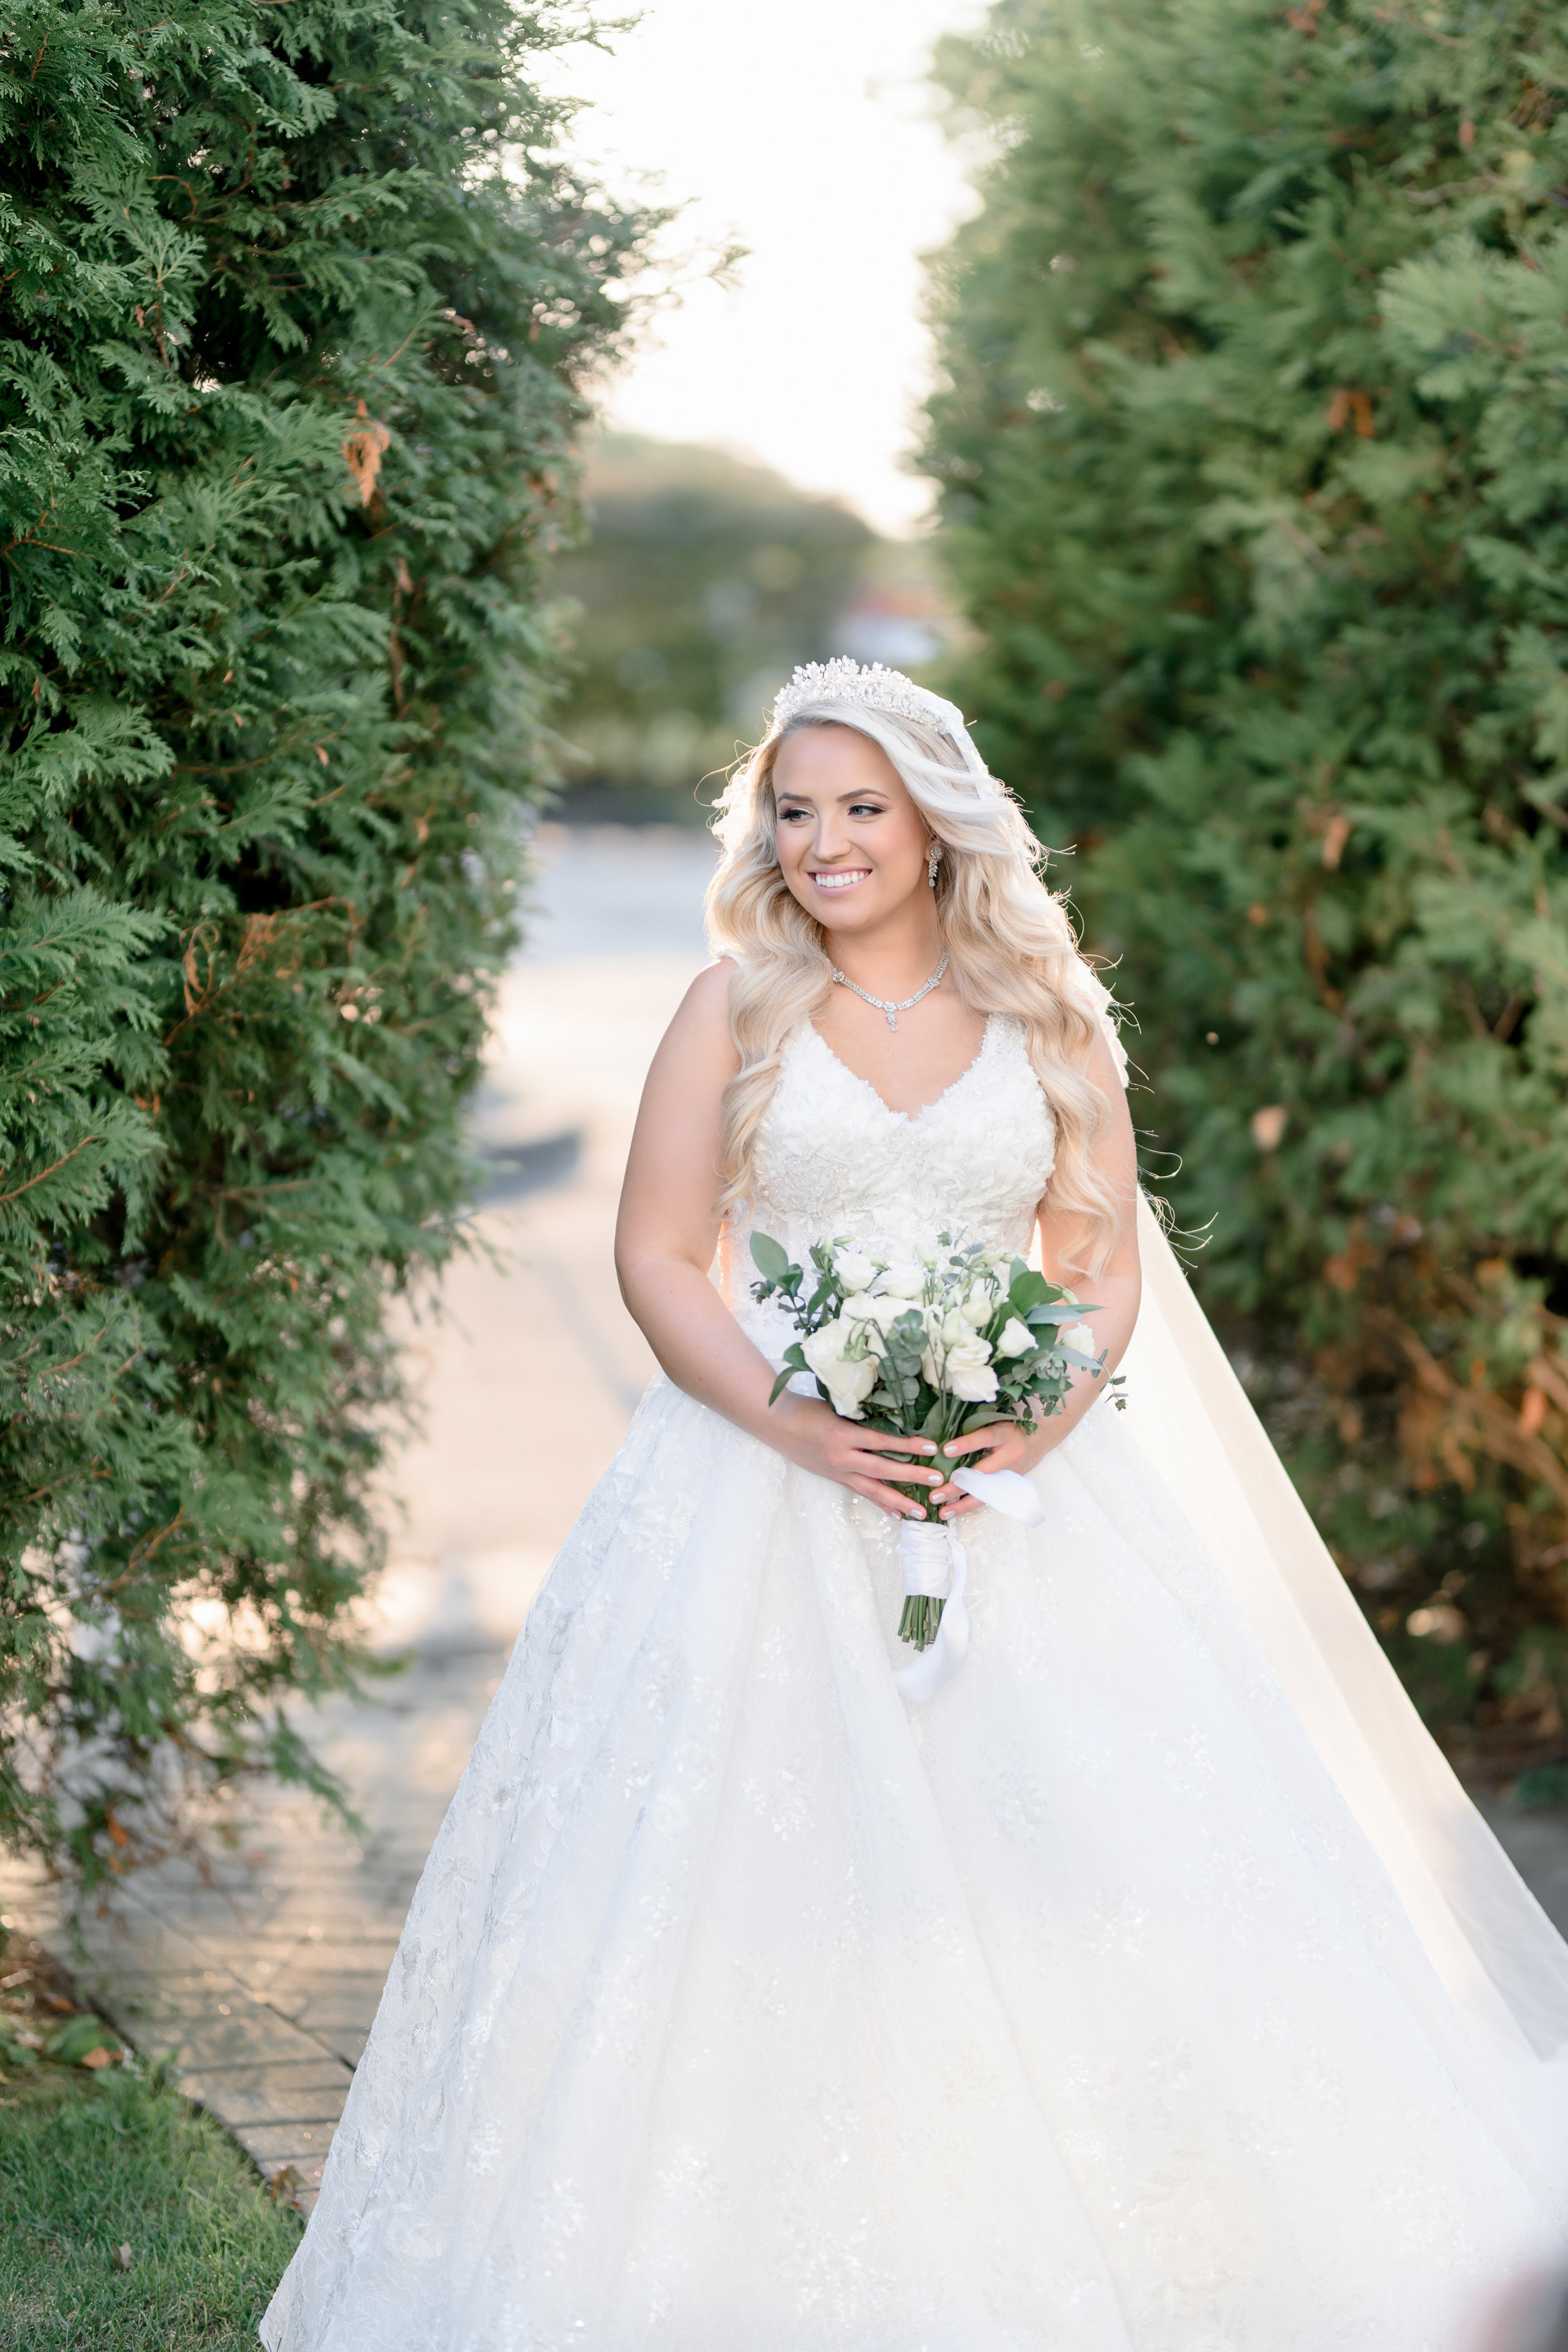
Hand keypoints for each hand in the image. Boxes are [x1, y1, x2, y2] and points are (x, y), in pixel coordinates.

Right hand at [771, 1395, 941, 1518]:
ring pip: (872, 1489)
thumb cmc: (807, 1408)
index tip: (932, 1447)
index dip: (908, 1445)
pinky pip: (860, 1493)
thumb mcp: (837, 1406)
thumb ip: (862, 1416)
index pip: (882, 1442)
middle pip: (882, 1470)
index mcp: (843, 1435)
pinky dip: (879, 1503)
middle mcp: (841, 1457)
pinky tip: (895, 1515)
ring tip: (921, 1512)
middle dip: (911, 1476)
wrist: (775, 1423)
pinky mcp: (834, 1478)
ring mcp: (837, 1471)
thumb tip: (896, 1416)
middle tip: (937, 1481)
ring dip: (898, 1501)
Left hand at [930, 1416, 1049, 1518]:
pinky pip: (989, 1498)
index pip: (985, 1438)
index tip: (945, 1450)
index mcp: (1005, 1435)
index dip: (966, 1444)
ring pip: (986, 1493)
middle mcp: (1010, 1456)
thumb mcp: (997, 1422)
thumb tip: (944, 1441)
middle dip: (957, 1486)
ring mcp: (1011, 1474)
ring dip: (962, 1504)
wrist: (1040, 1439)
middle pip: (983, 1474)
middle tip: (935, 1495)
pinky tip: (953, 1511)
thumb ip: (976, 1429)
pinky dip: (970, 1506)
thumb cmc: (1011, 1427)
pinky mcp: (1010, 1486)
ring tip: (943, 1511)